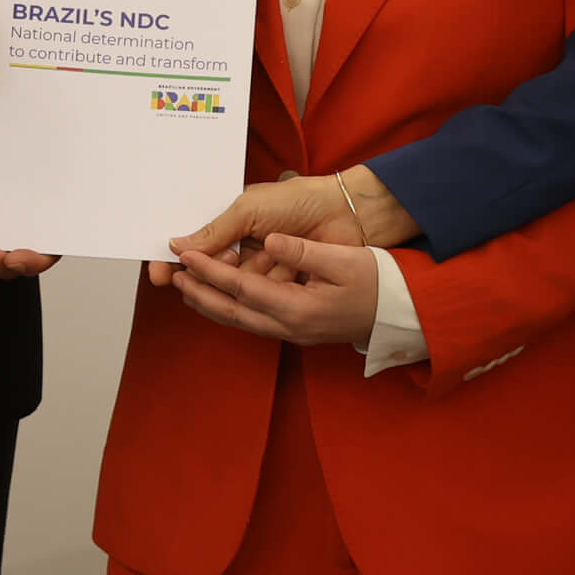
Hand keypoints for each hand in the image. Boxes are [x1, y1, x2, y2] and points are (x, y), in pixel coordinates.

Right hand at [155, 166, 416, 279]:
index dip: (177, 260)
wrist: (345, 213)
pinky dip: (262, 283)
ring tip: (251, 257)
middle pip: (211, 270)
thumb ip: (215, 231)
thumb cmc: (297, 201)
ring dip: (238, 275)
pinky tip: (268, 270)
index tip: (160, 273)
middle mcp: (242, 249)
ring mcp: (262, 268)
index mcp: (230, 225)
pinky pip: (261, 293)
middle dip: (205, 271)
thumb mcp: (249, 209)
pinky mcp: (281, 285)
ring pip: (235, 284)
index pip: (195, 246)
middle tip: (202, 268)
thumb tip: (176, 246)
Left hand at [164, 234, 378, 346]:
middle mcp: (291, 327)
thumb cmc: (377, 281)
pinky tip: (222, 296)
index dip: (210, 271)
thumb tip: (271, 241)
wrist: (402, 312)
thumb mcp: (344, 259)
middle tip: (172, 276)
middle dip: (200, 293)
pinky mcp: (298, 329)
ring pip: (241, 320)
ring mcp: (294, 332)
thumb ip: (303, 252)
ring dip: (212, 304)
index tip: (186, 256)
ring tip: (187, 286)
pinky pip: (254, 320)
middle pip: (233, 312)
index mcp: (299, 308)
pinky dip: (232, 308)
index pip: (241, 288)